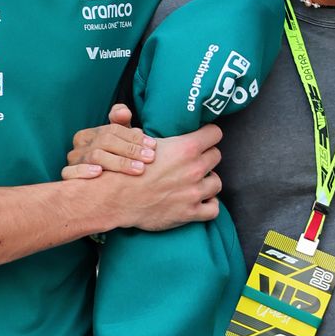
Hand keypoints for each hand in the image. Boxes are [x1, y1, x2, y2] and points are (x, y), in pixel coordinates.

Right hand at [65, 103, 155, 176]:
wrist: (100, 188)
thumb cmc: (115, 161)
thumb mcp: (121, 142)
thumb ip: (123, 124)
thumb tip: (123, 113)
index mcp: (92, 133)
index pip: (113, 130)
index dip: (134, 137)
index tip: (153, 146)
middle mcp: (80, 144)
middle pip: (106, 142)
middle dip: (130, 150)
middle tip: (149, 158)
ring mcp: (73, 160)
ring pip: (95, 157)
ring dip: (119, 163)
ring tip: (138, 169)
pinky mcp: (67, 175)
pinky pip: (70, 172)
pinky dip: (83, 171)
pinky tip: (99, 173)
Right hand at [81, 126, 223, 231]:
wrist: (117, 197)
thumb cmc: (127, 167)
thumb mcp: (142, 141)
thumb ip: (160, 132)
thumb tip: (166, 123)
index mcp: (186, 147)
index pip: (214, 134)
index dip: (209, 134)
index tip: (204, 137)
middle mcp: (195, 168)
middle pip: (216, 156)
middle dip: (207, 156)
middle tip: (196, 160)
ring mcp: (194, 192)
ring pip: (217, 182)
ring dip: (209, 181)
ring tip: (198, 181)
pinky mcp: (191, 212)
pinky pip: (213, 209)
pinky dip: (209, 204)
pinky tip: (201, 201)